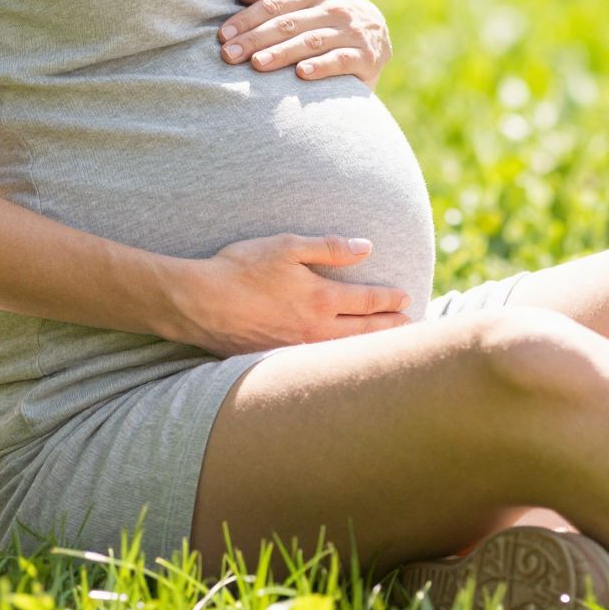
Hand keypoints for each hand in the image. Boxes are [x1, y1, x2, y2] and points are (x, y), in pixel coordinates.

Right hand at [176, 233, 413, 355]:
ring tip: (386, 347)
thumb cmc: (241, 268)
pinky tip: (343, 361)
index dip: (390, 300)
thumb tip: (366, 247)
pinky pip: (319, 363)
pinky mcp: (278, 360)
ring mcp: (297, 349)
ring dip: (370, 348)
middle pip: (365, 333)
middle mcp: (314, 329)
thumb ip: (329, 248)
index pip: (368, 301)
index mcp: (321, 299)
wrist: (198, 303)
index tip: (406, 298)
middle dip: (391, 328)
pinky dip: (340, 362)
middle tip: (410, 326)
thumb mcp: (287, 246)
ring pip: (345, 352)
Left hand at [220, 0, 392, 88]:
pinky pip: (340, 60)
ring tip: (257, 64)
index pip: (276, 4)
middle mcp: (336, 7)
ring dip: (282, 53)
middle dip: (256, 39)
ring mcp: (353, 31)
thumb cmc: (327, 16)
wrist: (376, 34)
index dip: (248, 19)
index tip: (224, 35)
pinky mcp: (366, 56)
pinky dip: (320, 66)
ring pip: (311, 41)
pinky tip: (300, 74)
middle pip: (288, 24)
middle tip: (230, 55)